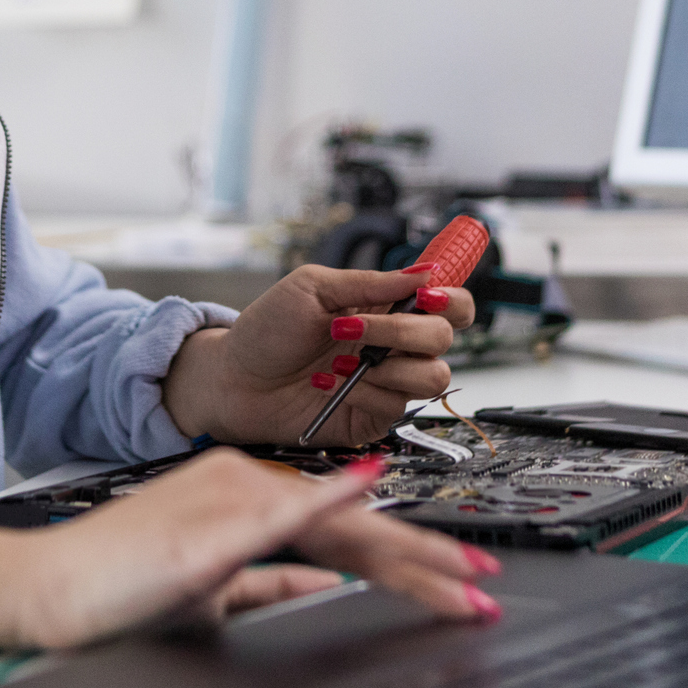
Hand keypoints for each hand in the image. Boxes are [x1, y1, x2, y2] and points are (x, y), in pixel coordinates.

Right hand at [4, 447, 501, 648]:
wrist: (51, 588)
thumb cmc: (116, 590)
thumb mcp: (210, 590)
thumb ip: (267, 584)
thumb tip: (323, 587)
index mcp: (252, 499)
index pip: (347, 530)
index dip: (408, 555)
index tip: (458, 579)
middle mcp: (253, 487)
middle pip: (358, 525)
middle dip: (428, 558)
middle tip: (482, 581)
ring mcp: (236, 501)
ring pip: (341, 528)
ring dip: (409, 556)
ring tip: (461, 578)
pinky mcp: (216, 527)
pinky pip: (286, 514)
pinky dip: (332, 504)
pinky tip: (371, 498)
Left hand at [162, 263, 474, 446]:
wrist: (235, 380)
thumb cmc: (266, 331)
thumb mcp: (311, 288)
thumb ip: (369, 282)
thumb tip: (425, 271)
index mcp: (387, 308)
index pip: (449, 304)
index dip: (452, 299)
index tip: (427, 296)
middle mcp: (396, 346)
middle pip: (444, 338)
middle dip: (400, 332)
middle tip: (350, 328)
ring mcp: (388, 383)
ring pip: (433, 377)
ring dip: (386, 366)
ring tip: (340, 362)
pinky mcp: (375, 416)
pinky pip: (397, 406)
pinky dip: (362, 392)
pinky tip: (328, 385)